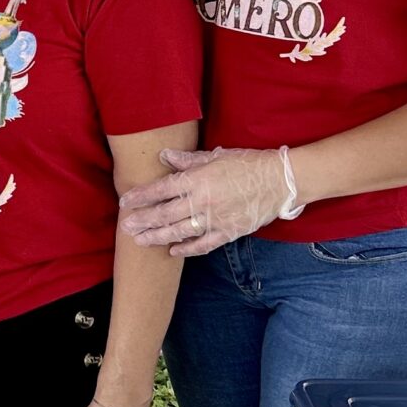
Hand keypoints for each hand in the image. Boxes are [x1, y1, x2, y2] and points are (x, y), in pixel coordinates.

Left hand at [119, 145, 291, 257]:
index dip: (141, 196)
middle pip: (165, 213)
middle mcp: (203, 201)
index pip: (162, 189)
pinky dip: (187, 249)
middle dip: (143, 220)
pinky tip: (173, 251)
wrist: (280, 181)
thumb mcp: (216, 156)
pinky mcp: (229, 232)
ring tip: (140, 240)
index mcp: (198, 179)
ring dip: (157, 236)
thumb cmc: (248, 164)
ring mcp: (216, 219)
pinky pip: (203, 244)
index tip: (125, 201)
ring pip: (180, 231)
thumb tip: (164, 155)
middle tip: (126, 226)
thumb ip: (187, 160)